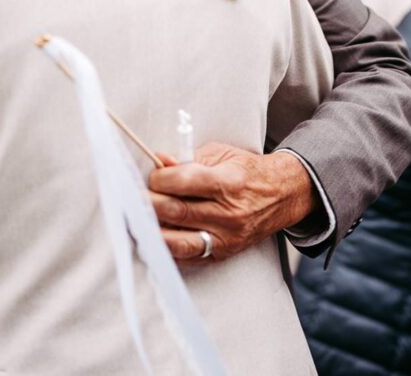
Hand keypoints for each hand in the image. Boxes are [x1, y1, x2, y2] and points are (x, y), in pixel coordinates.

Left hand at [148, 143, 317, 262]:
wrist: (279, 195)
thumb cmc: (244, 170)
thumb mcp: (220, 154)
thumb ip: (187, 159)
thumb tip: (158, 160)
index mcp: (228, 182)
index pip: (183, 182)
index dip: (159, 179)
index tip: (150, 176)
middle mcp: (228, 213)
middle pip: (177, 212)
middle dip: (148, 204)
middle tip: (131, 198)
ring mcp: (227, 237)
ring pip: (180, 241)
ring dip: (153, 232)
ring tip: (135, 222)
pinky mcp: (224, 253)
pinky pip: (190, 257)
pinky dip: (168, 250)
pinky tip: (154, 239)